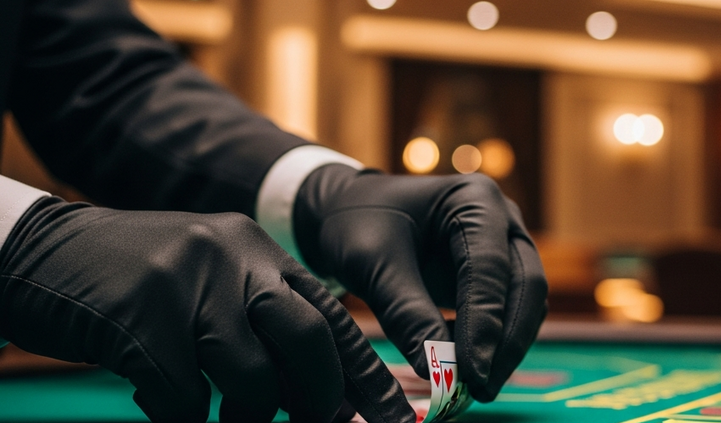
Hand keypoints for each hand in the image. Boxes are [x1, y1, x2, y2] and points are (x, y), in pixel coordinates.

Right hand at [0, 197, 413, 422]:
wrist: (45, 251)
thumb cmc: (138, 280)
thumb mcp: (211, 282)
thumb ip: (261, 323)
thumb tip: (318, 396)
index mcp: (257, 249)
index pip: (330, 315)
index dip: (365, 373)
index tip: (397, 418)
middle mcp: (233, 257)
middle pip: (309, 340)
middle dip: (319, 398)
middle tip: (312, 422)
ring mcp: (188, 285)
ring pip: (253, 380)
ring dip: (245, 417)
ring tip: (220, 415)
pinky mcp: (142, 320)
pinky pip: (185, 400)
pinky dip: (178, 415)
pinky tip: (157, 397)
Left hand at [294, 165, 547, 401]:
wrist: (346, 214)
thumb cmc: (358, 226)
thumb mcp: (372, 263)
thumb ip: (406, 313)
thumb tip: (438, 370)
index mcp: (475, 200)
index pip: (490, 267)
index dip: (484, 323)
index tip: (469, 371)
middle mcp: (502, 219)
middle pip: (525, 285)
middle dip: (507, 341)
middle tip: (481, 388)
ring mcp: (505, 246)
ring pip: (525, 303)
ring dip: (506, 348)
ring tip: (474, 387)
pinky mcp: (497, 274)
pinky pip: (508, 312)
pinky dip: (493, 343)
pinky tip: (465, 367)